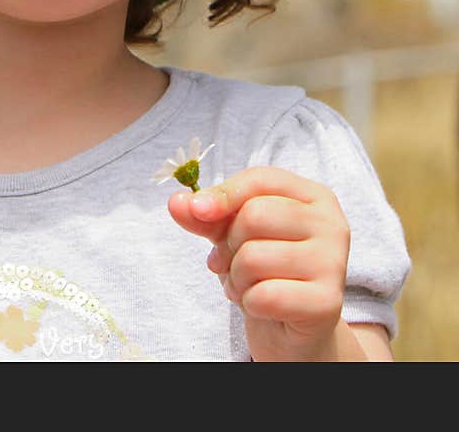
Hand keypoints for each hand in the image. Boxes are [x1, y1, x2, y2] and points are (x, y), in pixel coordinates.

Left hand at [168, 166, 350, 360]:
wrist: (291, 330)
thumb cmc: (264, 271)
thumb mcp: (231, 235)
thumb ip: (205, 215)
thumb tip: (177, 202)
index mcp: (312, 197)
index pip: (260, 179)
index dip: (223, 193)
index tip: (197, 210)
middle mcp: (331, 224)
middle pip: (254, 216)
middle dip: (230, 244)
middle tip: (234, 263)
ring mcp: (334, 263)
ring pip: (254, 257)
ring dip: (236, 277)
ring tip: (247, 285)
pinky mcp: (328, 303)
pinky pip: (265, 295)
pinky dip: (250, 303)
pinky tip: (261, 306)